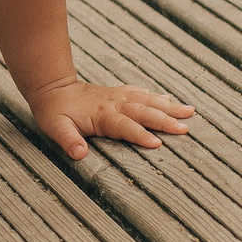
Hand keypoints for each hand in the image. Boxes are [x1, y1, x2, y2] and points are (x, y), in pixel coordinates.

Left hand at [26, 77, 194, 160]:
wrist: (52, 88)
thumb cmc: (54, 112)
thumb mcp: (55, 128)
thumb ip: (68, 140)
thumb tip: (79, 153)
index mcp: (101, 115)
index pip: (125, 126)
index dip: (140, 135)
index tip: (158, 144)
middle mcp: (114, 104)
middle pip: (143, 112)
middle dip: (165, 120)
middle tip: (185, 129)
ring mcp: (117, 96)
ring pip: (147, 100)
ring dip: (168, 106)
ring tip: (189, 111)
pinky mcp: (117, 93)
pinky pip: (140, 93)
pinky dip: (155, 96)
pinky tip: (168, 99)